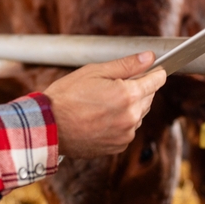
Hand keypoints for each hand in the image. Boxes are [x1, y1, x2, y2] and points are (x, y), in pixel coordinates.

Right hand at [43, 52, 166, 158]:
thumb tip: (149, 57)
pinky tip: (102, 117)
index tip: (155, 69)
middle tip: (115, 84)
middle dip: (138, 88)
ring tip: (103, 102)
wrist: (48, 127)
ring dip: (129, 106)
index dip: (155, 72)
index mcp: (128, 95)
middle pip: (149, 97)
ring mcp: (126, 134)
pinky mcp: (118, 146)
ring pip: (138, 114)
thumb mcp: (95, 71)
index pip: (156, 80)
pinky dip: (121, 122)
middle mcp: (131, 117)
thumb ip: (126, 65)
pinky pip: (128, 130)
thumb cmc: (67, 96)